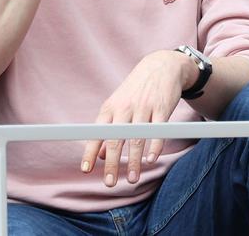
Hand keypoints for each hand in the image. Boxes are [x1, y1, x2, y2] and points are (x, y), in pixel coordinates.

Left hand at [81, 50, 197, 185]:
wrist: (160, 66)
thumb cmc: (136, 90)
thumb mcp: (117, 105)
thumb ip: (108, 129)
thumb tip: (100, 157)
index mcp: (110, 109)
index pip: (97, 133)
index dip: (90, 152)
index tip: (86, 170)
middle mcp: (125, 109)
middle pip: (115, 140)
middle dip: (112, 164)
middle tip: (110, 183)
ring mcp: (144, 108)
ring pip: (137, 139)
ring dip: (133, 161)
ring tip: (132, 179)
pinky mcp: (162, 108)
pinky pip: (157, 132)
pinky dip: (154, 147)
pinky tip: (150, 160)